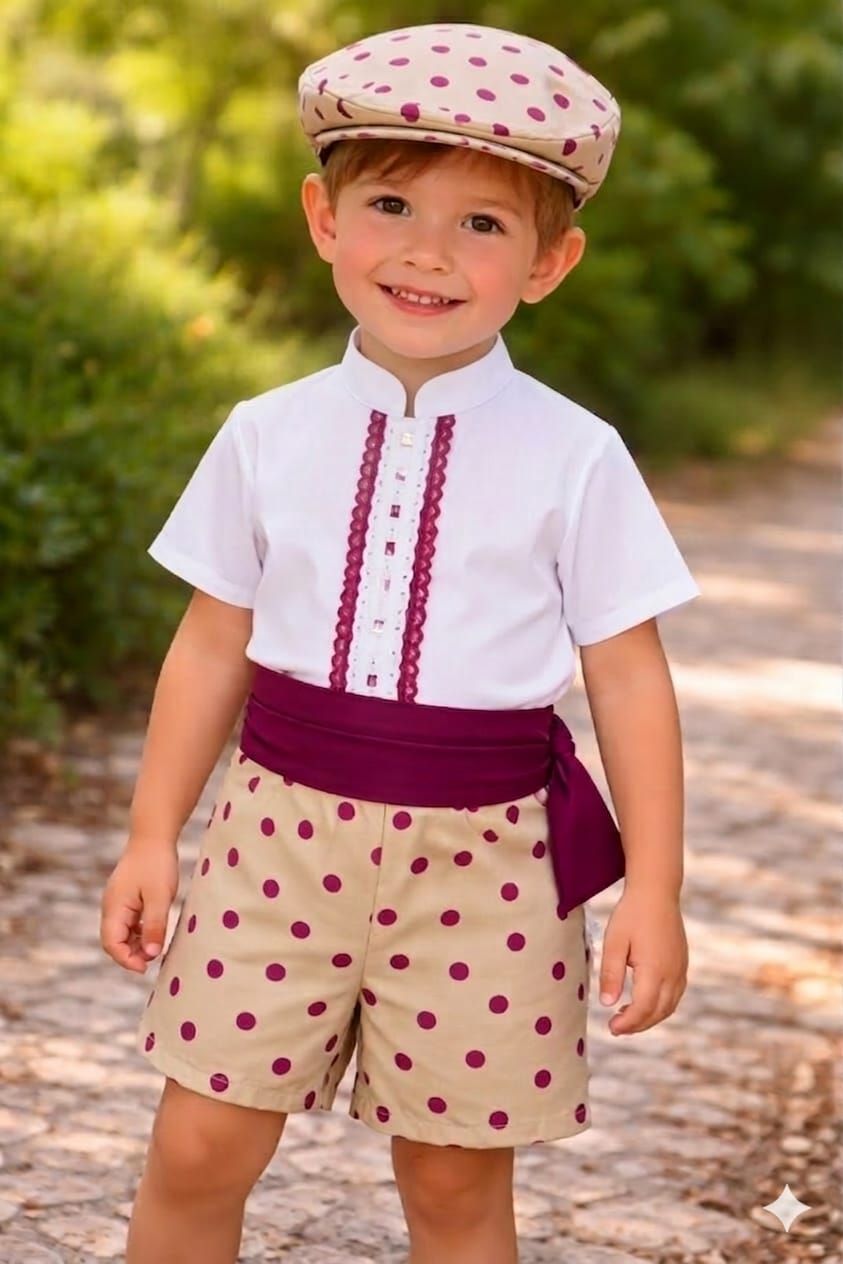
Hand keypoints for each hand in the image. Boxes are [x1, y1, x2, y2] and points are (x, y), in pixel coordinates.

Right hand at [100, 842, 178, 972]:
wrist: (154, 836)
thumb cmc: (157, 864)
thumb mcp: (159, 897)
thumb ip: (155, 926)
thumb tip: (151, 954)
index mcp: (114, 907)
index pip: (111, 943)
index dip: (126, 960)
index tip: (146, 967)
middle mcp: (111, 907)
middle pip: (114, 941)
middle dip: (131, 954)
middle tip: (154, 959)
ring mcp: (118, 902)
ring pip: (122, 933)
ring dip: (136, 944)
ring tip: (157, 947)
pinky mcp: (127, 898)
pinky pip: (129, 922)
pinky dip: (140, 932)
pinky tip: (155, 932)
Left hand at [597, 888, 688, 1034]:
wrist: (657, 892)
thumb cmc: (632, 914)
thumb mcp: (614, 942)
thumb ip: (611, 974)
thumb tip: (607, 1004)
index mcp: (655, 970)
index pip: (643, 1009)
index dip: (627, 1023)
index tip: (611, 1028)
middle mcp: (672, 974)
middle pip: (658, 1012)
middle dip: (638, 1025)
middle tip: (615, 1027)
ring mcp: (680, 969)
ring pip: (669, 1006)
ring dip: (650, 1017)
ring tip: (626, 1016)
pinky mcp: (682, 964)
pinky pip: (675, 995)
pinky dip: (661, 1006)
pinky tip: (644, 1001)